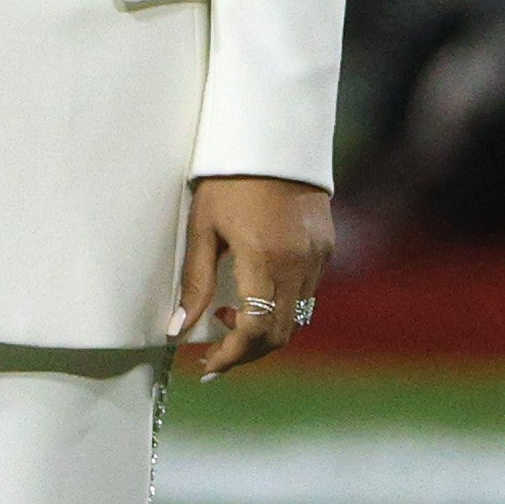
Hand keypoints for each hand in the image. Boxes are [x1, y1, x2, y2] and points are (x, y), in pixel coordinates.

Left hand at [174, 176, 331, 379]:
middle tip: (214, 353)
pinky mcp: (327, 249)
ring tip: (227, 317)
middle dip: (247, 352)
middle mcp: (299, 264)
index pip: (256, 331)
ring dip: (265, 330)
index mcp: (264, 258)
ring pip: (297, 318)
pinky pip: (307, 295)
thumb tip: (177, 329)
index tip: (207, 367)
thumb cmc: (226, 178)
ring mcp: (318, 258)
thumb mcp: (202, 225)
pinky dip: (281, 307)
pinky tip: (254, 294)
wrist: (271, 136)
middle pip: (281, 334)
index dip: (232, 356)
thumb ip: (193, 281)